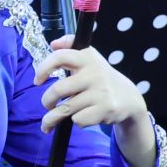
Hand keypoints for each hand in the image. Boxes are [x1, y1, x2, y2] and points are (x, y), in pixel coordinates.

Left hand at [35, 36, 152, 134]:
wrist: (129, 98)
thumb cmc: (101, 78)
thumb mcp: (90, 59)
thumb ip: (70, 48)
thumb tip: (53, 44)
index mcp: (87, 58)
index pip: (60, 57)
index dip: (44, 68)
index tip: (37, 80)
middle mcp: (95, 73)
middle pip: (57, 90)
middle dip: (46, 101)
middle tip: (47, 104)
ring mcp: (101, 92)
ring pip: (65, 109)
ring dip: (52, 118)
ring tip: (48, 123)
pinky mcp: (106, 109)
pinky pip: (78, 119)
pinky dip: (76, 121)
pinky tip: (81, 118)